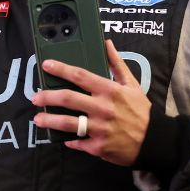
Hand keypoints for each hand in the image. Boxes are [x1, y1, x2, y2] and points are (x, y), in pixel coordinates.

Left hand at [31, 39, 151, 165]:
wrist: (153, 141)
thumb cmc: (141, 111)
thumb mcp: (132, 84)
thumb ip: (117, 63)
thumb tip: (107, 43)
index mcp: (110, 90)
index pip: (80, 76)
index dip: (61, 69)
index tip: (47, 65)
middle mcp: (103, 108)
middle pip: (68, 98)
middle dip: (48, 96)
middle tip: (35, 97)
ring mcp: (99, 128)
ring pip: (68, 123)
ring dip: (50, 120)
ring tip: (38, 119)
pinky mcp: (98, 146)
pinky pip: (77, 142)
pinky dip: (68, 140)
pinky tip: (62, 137)